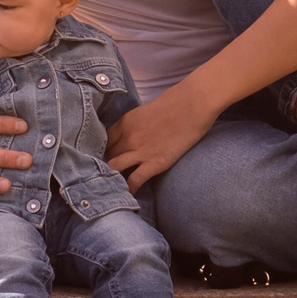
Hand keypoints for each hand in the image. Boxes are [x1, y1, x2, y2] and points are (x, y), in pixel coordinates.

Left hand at [105, 84, 220, 191]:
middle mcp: (128, 137)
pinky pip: (134, 180)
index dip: (102, 152)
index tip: (103, 159)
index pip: (103, 141)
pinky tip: (128, 194)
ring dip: (112, 177)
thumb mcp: (146, 110)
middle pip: (106, 156)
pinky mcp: (156, 162)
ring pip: (114, 168)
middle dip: (103, 165)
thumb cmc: (176, 102)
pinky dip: (129, 189)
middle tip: (106, 174)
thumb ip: (135, 124)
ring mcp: (140, 150)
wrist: (194, 102)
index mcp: (125, 122)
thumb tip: (132, 134)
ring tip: (113, 186)